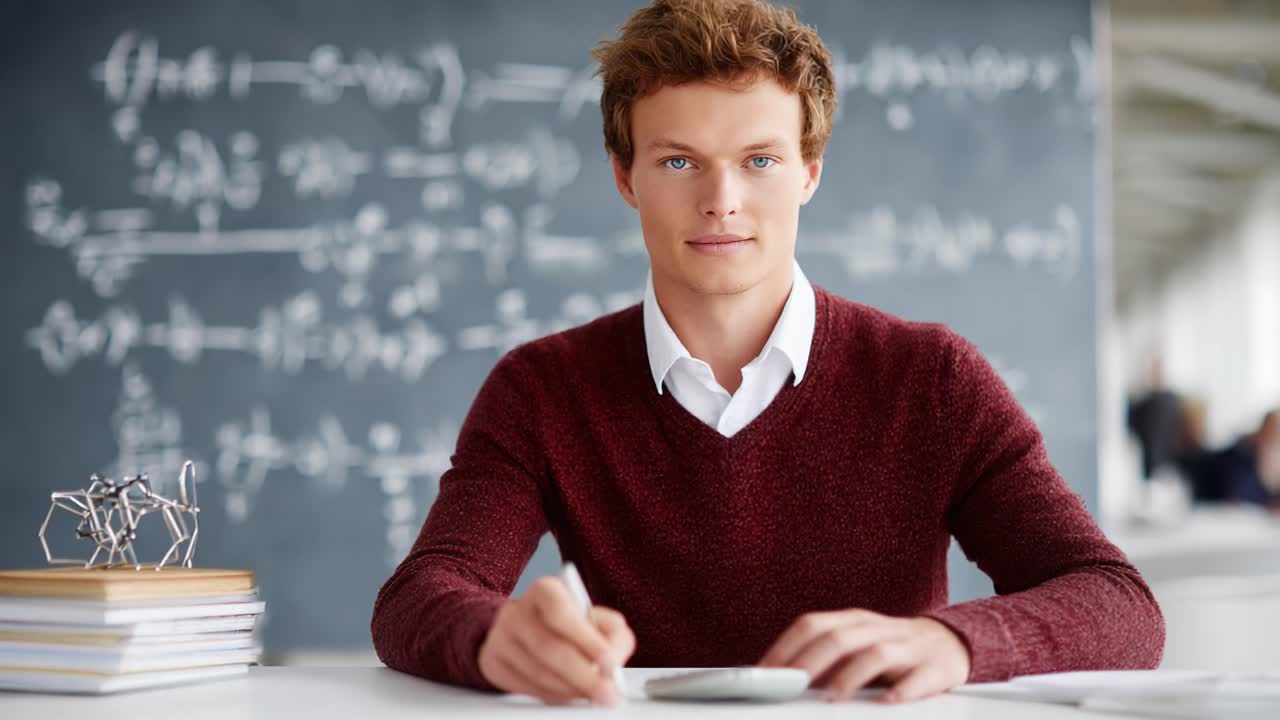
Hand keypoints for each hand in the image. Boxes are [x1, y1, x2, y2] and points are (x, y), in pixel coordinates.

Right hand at [478, 576, 635, 705]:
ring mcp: (500, 638)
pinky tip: (568, 695)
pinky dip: (553, 696)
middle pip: (549, 647)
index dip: (586, 638)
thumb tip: (614, 658)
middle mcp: (517, 611)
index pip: (560, 610)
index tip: (610, 662)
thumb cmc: (567, 624)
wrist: (524, 633)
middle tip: (607, 693)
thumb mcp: (596, 618)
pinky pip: (525, 687)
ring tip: (592, 696)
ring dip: (570, 690)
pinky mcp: (492, 663)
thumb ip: (614, 633)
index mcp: (544, 590)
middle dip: (584, 676)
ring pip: (537, 672)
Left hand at [757, 609, 970, 703]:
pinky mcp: (933, 667)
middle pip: (838, 638)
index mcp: (852, 621)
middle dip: (810, 662)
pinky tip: (887, 702)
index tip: (765, 672)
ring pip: (874, 654)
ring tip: (832, 697)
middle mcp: (876, 628)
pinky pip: (917, 678)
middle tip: (790, 685)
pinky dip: (901, 691)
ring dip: (849, 676)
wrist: (949, 643)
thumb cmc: (890, 650)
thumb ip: (822, 659)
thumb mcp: (855, 646)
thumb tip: (781, 680)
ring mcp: (906, 646)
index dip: (786, 647)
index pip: (812, 625)